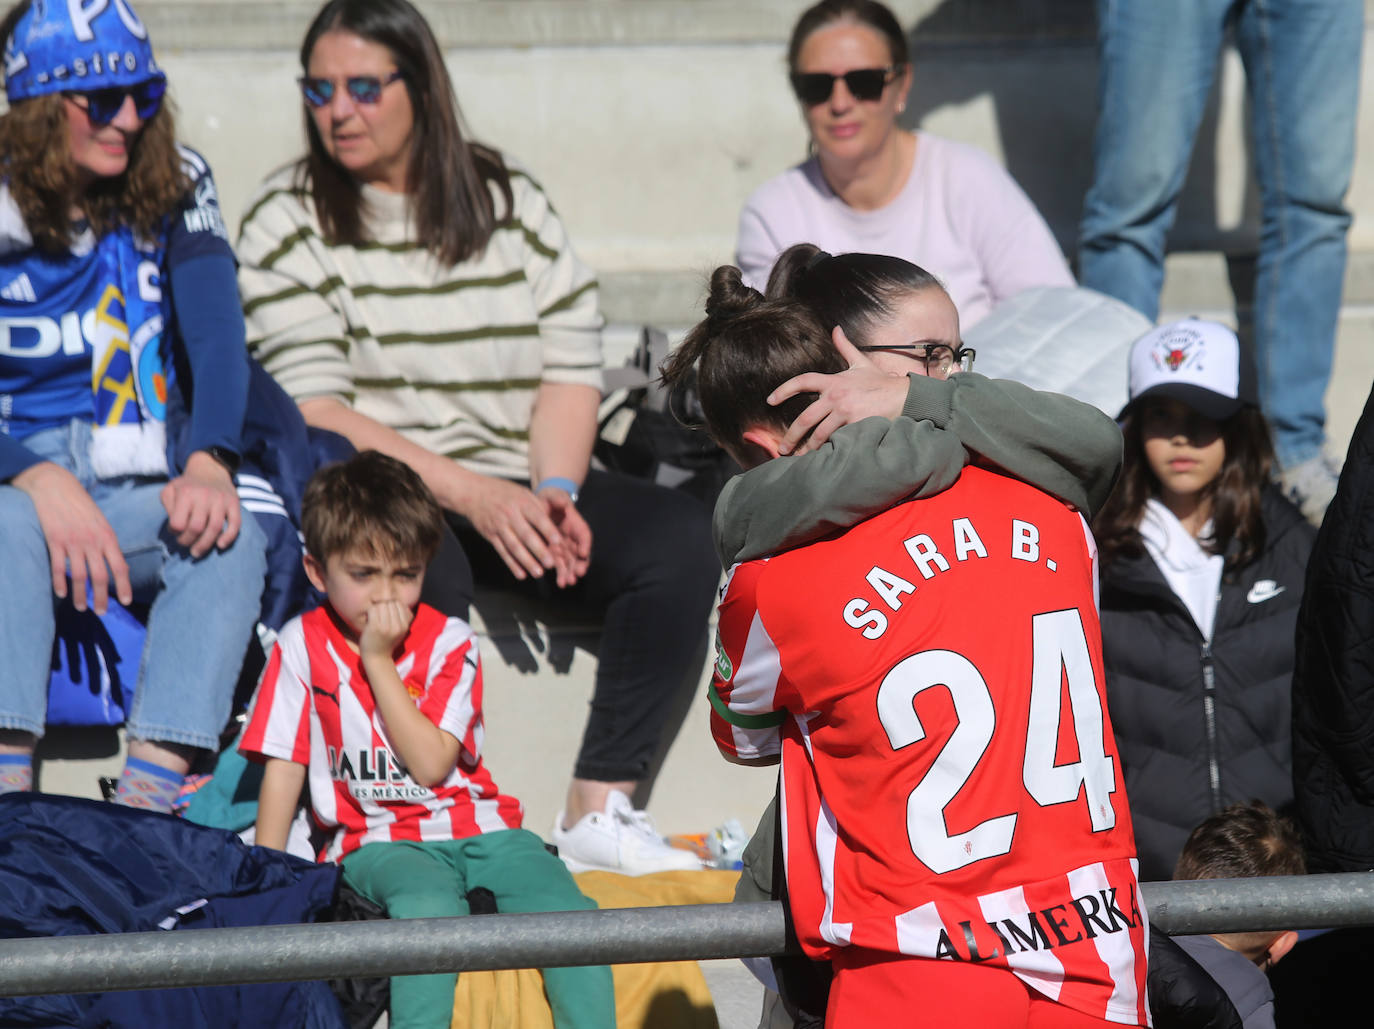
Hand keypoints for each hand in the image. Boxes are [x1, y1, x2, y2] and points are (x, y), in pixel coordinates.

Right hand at [11, 461, 131, 613]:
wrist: (56, 486)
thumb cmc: (81, 504)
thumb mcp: (101, 521)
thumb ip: (107, 543)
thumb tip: (117, 564)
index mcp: (108, 537)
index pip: (120, 566)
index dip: (123, 586)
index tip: (125, 602)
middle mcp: (93, 542)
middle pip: (100, 576)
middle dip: (102, 598)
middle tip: (102, 613)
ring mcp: (73, 542)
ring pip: (79, 576)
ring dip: (81, 595)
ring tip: (83, 608)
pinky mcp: (54, 541)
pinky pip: (59, 567)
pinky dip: (61, 583)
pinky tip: (62, 594)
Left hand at [160, 450, 240, 556]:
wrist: (209, 469)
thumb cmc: (186, 485)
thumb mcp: (170, 490)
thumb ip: (168, 507)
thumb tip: (176, 528)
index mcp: (186, 493)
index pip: (178, 523)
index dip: (174, 532)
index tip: (175, 532)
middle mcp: (204, 496)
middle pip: (196, 528)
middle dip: (188, 542)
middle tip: (186, 544)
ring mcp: (221, 500)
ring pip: (215, 528)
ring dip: (205, 545)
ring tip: (197, 552)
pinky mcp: (234, 503)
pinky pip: (235, 524)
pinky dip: (229, 537)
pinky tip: (220, 545)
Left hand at [359, 598, 413, 662]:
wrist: (377, 658)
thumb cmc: (387, 642)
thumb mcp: (400, 631)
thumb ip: (402, 617)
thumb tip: (399, 601)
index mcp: (405, 626)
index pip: (399, 604)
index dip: (391, 605)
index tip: (385, 612)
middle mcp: (397, 626)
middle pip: (390, 603)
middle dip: (383, 605)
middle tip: (378, 615)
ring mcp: (386, 627)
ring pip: (381, 605)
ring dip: (376, 608)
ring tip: (374, 617)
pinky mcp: (374, 627)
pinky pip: (372, 610)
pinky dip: (369, 612)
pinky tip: (369, 619)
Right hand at [464, 475, 568, 580]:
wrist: (473, 493)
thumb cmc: (503, 492)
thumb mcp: (522, 492)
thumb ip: (538, 506)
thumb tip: (554, 522)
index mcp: (521, 503)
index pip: (537, 518)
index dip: (548, 530)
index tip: (558, 541)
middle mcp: (510, 515)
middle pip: (526, 535)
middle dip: (539, 551)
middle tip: (551, 563)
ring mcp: (499, 526)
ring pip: (514, 547)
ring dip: (527, 562)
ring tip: (538, 573)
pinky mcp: (491, 536)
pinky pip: (502, 552)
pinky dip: (511, 564)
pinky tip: (521, 574)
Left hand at [538, 487, 592, 587]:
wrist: (541, 507)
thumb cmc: (549, 500)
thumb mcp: (553, 496)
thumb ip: (558, 499)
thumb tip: (563, 502)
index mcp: (576, 524)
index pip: (584, 535)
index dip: (585, 544)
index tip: (583, 553)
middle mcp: (573, 538)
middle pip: (581, 553)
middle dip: (580, 564)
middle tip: (578, 574)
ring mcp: (565, 548)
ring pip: (572, 563)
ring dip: (571, 573)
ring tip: (568, 582)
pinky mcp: (556, 554)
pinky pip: (561, 566)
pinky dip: (562, 574)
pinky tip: (561, 583)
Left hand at [769, 326, 909, 455]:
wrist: (903, 396)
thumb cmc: (880, 382)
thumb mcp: (861, 363)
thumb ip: (845, 347)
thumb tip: (836, 329)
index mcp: (834, 381)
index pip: (803, 381)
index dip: (784, 390)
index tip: (770, 400)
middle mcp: (836, 396)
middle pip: (805, 417)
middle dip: (791, 435)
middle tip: (782, 448)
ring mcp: (845, 412)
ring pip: (819, 434)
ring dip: (807, 447)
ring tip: (799, 457)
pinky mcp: (855, 426)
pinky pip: (836, 441)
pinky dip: (827, 450)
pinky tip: (819, 458)